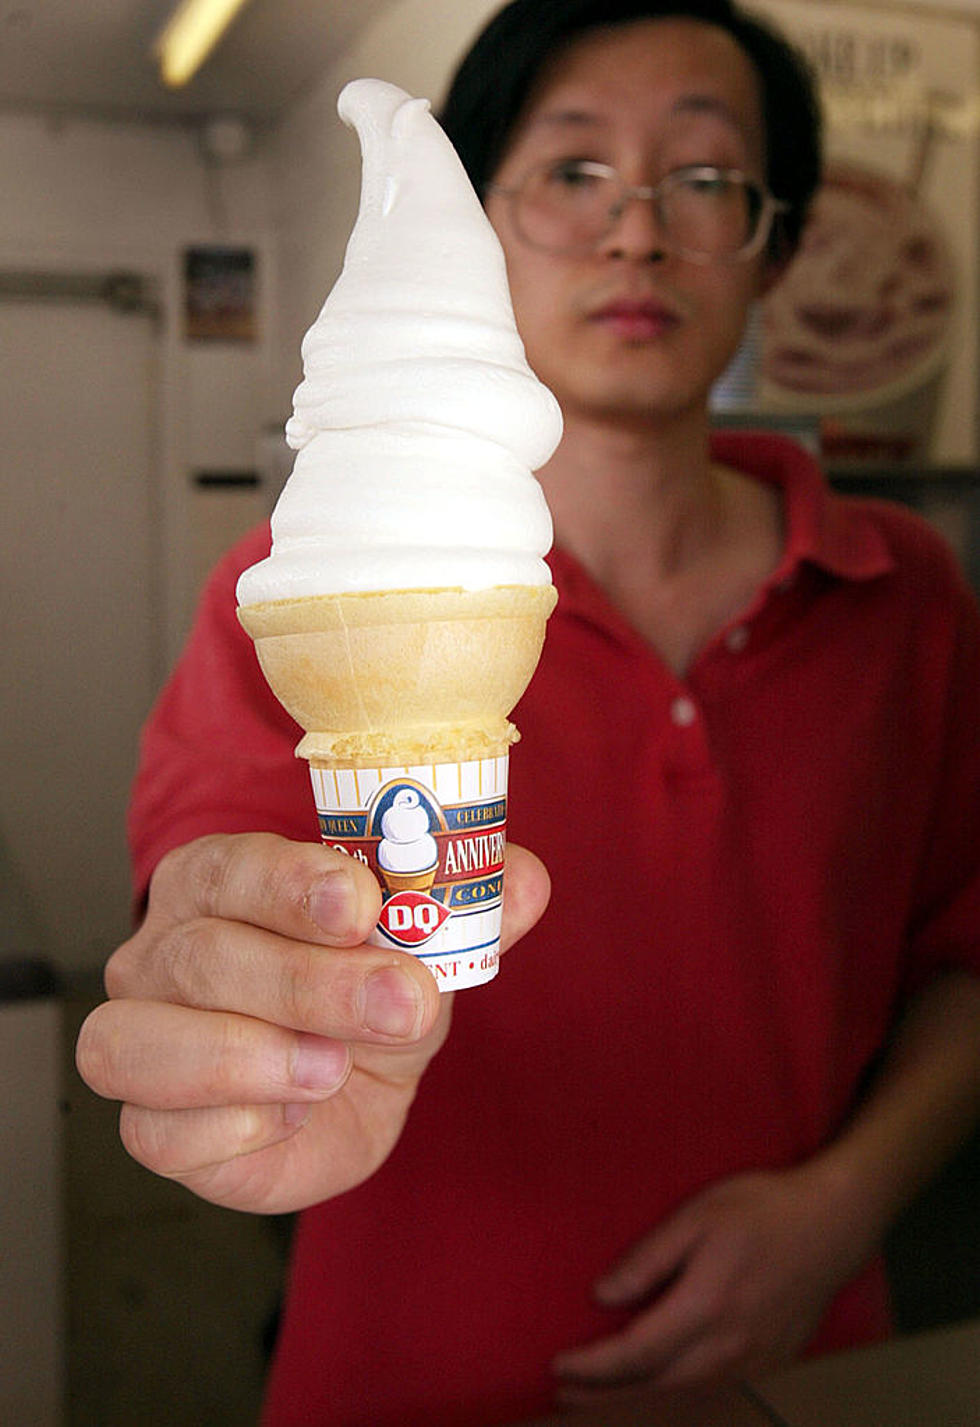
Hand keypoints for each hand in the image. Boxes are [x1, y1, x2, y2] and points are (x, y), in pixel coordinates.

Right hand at [76, 833, 548, 1214]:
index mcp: (217, 883)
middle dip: (311, 983)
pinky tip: (290, 1116)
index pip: (232, 867)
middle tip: (404, 1003)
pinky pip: (154, 1132)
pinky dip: (230, 1127)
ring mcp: (140, 1041)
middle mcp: (159, 954)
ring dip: (247, 1057)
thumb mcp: (421, 947)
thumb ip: (469, 911)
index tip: (363, 905)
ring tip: (332, 1068)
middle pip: (203, 956)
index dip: (293, 885)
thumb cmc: (364, 995)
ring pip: (141, 1042)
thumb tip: (525, 879)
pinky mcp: (151, 1129)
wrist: (346, 1090)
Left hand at [553, 1165, 870, 1400]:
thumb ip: (648, 1259)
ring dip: (636, 1404)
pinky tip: (656, 1392)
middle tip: (562, 1394)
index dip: (592, 1368)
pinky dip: (675, 1401)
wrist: (833, 1225)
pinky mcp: (771, 1364)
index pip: (635, 1354)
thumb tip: (602, 1295)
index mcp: (705, 1306)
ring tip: (598, 1401)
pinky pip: (713, 1394)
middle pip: (654, 1389)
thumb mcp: (698, 1216)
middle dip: (604, 1397)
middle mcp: (729, 1346)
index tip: (558, 1366)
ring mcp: (754, 1362)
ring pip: (684, 1398)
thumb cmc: (763, 1210)